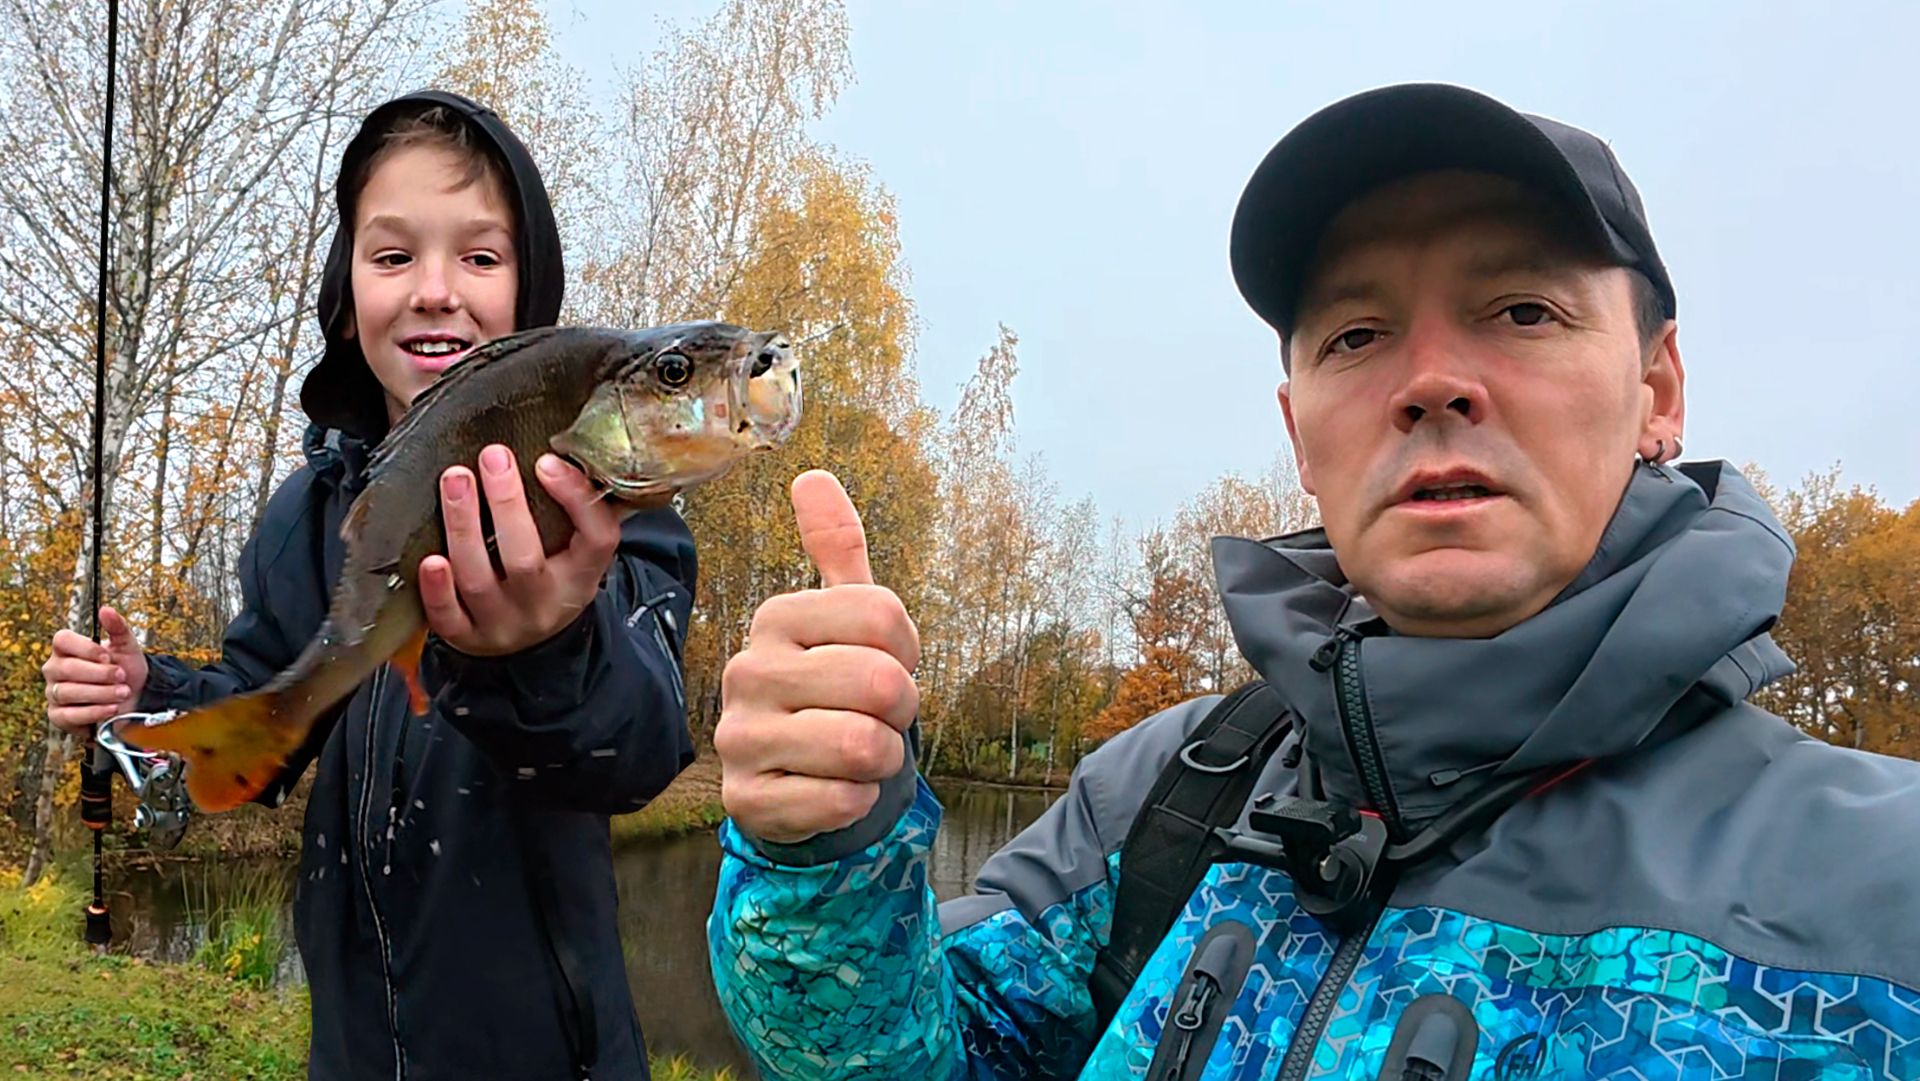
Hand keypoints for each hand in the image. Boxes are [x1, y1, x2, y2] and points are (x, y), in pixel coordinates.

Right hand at [42, 606, 147, 735]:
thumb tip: (106, 610)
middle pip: (66, 668)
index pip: (62, 640)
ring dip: (101, 693)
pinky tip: (112, 708)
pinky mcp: (58, 716)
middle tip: (122, 676)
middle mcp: (54, 669)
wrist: (136, 697)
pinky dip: (93, 712)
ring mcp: (54, 693)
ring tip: (123, 692)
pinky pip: (68, 716)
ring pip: (68, 692)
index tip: (109, 656)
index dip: (86, 648)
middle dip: (99, 674)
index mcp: (66, 649)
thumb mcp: (127, 646)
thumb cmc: (125, 668)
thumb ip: (118, 627)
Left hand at [419, 444, 623, 657]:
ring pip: (480, 582)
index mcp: (582, 576)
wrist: (532, 644)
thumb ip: (577, 507)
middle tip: (492, 456)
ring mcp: (504, 624)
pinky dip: (437, 590)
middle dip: (506, 504)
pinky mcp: (468, 638)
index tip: (547, 462)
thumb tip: (567, 445)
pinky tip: (429, 558)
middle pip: (526, 560)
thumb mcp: (577, 550)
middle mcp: (545, 603)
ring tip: (454, 480)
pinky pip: (450, 619)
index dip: (576, 499)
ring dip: (463, 528)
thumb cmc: (551, 578)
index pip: (596, 538)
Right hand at [715, 470, 920, 843]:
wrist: (796, 779)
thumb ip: (838, 548)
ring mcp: (739, 738)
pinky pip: (842, 800)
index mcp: (776, 616)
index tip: (887, 663)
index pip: (884, 615)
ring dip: (882, 759)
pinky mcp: (745, 801)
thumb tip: (813, 476)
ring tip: (857, 753)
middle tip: (877, 716)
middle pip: (881, 682)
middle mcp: (746, 670)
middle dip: (901, 711)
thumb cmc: (833, 690)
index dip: (907, 650)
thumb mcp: (843, 618)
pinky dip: (858, 800)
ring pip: (863, 745)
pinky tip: (834, 788)